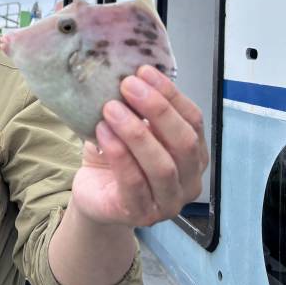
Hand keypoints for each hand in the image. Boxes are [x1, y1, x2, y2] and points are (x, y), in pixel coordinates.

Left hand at [70, 65, 208, 227]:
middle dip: (157, 110)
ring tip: (110, 108)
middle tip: (128, 85)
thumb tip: (130, 71)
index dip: (171, 94)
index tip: (144, 70)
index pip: (193, 120)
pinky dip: (119, 154)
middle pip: (183, 143)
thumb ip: (137, 107)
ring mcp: (167, 203)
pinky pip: (134, 183)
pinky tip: (102, 133)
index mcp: (193, 154)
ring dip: (136, 132)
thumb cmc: (115, 156)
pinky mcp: (140, 214)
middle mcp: (188, 180)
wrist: (92, 193)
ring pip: (161, 166)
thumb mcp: (129, 127)